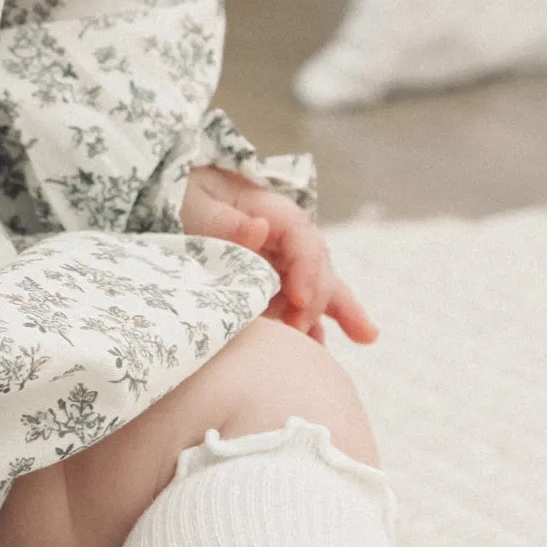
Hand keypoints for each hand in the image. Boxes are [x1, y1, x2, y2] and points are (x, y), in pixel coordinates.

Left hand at [180, 165, 378, 344]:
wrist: (181, 197)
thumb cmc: (188, 196)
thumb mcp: (197, 202)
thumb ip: (226, 222)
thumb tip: (261, 228)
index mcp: (272, 213)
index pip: (302, 239)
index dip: (306, 269)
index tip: (300, 299)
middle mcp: (286, 239)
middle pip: (319, 266)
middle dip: (323, 298)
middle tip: (303, 330)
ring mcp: (283, 261)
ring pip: (318, 287)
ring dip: (339, 312)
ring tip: (365, 336)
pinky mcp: (273, 282)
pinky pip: (297, 304)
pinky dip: (310, 324)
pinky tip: (319, 350)